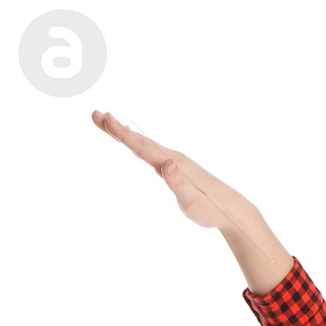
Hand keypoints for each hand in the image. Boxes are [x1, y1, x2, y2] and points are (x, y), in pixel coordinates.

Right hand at [91, 109, 292, 291]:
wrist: (231, 210)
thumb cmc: (212, 210)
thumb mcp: (193, 202)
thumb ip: (179, 184)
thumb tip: (166, 165)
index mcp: (172, 163)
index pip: (141, 146)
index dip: (121, 133)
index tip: (104, 119)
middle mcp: (172, 158)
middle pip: (139, 140)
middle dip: (116, 128)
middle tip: (95, 114)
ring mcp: (174, 162)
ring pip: (144, 144)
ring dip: (124, 133)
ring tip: (107, 122)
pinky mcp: (176, 169)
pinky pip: (151, 152)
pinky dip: (137, 144)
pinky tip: (134, 143)